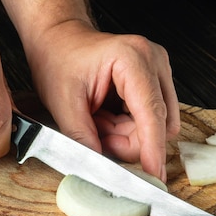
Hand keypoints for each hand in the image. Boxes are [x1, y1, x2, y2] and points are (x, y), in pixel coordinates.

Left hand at [25, 20, 179, 181]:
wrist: (58, 39)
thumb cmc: (58, 59)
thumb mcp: (63, 103)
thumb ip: (82, 138)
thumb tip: (99, 167)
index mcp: (132, 59)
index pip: (151, 114)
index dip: (153, 150)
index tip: (154, 176)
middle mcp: (153, 61)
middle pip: (157, 124)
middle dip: (127, 141)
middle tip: (96, 135)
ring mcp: (157, 70)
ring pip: (155, 126)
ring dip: (126, 135)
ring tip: (98, 121)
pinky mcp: (154, 81)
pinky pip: (149, 120)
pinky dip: (126, 128)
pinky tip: (105, 118)